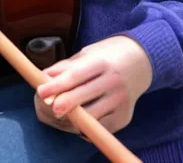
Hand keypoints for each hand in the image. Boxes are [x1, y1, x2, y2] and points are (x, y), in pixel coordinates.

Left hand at [35, 36, 152, 134]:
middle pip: (83, 97)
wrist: (142, 60)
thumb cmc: (107, 56)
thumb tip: (44, 77)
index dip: (57, 85)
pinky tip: (76, 121)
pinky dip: (85, 127)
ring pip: (91, 117)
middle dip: (63, 104)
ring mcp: (121, 101)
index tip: (40, 91)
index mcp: (102, 62)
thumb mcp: (87, 53)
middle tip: (47, 107)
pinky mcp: (124, 117)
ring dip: (71, 119)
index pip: (76, 75)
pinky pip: (100, 128)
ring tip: (57, 114)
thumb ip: (66, 67)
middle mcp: (114, 82)